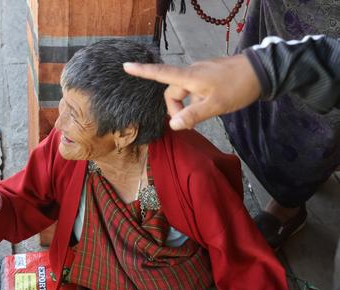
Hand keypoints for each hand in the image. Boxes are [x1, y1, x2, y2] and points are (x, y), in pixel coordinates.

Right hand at [123, 54, 261, 129]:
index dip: (142, 71)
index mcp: (189, 77)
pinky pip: (195, 89)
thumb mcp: (215, 105)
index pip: (160, 73)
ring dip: (188, 106)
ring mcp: (201, 73)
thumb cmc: (237, 87)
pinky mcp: (209, 75)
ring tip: (204, 115)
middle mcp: (192, 72)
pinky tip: (210, 106)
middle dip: (176, 108)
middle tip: (189, 124)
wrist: (262, 71)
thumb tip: (172, 125)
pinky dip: (196, 100)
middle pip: (172, 91)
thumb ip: (192, 115)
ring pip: (185, 91)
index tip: (126, 66)